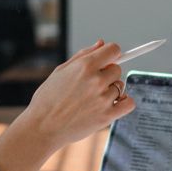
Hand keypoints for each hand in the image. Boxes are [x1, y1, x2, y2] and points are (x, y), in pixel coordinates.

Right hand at [21, 39, 135, 149]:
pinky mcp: (107, 116)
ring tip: (92, 98)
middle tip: (91, 84)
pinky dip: (123, 103)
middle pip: (117, 69)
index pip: (114, 50)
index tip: (107, 60)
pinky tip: (111, 104)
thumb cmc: (48, 98)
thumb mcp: (61, 71)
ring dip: (110, 90)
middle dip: (107, 74)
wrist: (42, 127)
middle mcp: (96, 80)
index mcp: (85, 66)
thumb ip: (84, 55)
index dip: (111, 54)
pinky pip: (129, 103)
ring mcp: (103, 99)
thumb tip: (102, 43)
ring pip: (120, 86)